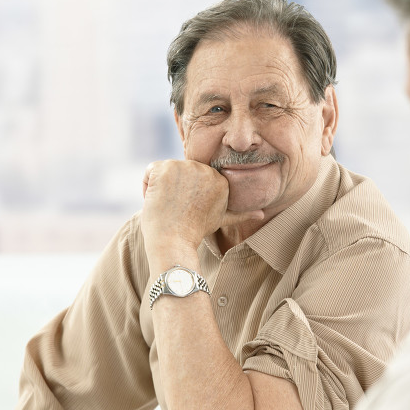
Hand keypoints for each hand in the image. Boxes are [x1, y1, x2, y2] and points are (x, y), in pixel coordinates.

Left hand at [141, 160, 262, 256]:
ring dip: (160, 188)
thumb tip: (262, 214)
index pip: (193, 177)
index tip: (187, 211)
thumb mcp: (221, 220)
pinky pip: (149, 171)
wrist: (174, 243)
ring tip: (168, 207)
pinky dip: (147, 186)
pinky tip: (156, 201)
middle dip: (174, 189)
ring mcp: (185, 166)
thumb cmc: (194, 233)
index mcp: (220, 179)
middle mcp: (205, 169)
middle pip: (179, 172)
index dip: (186, 194)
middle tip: (177, 210)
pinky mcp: (165, 167)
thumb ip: (241, 213)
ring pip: (164, 171)